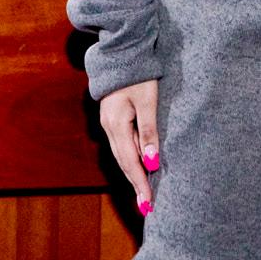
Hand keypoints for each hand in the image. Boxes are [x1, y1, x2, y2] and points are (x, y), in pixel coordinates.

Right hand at [99, 79, 160, 215]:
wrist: (122, 51)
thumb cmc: (139, 74)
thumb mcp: (148, 101)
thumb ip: (150, 130)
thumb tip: (151, 161)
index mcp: (116, 124)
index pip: (130, 162)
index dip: (140, 183)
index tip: (148, 203)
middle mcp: (109, 127)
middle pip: (124, 163)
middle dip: (136, 185)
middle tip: (146, 207)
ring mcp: (109, 124)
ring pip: (122, 156)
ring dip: (133, 175)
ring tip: (143, 194)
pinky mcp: (114, 119)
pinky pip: (122, 146)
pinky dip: (131, 161)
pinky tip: (139, 168)